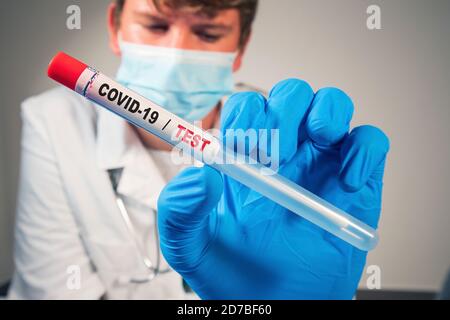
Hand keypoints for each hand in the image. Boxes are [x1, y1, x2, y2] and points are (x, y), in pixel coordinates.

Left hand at [157, 79, 389, 298]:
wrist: (278, 304)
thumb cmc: (236, 272)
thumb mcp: (191, 246)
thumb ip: (180, 211)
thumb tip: (200, 175)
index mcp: (244, 158)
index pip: (246, 107)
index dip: (245, 115)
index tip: (242, 147)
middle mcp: (284, 151)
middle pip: (290, 96)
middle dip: (285, 111)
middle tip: (276, 151)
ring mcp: (321, 163)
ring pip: (332, 105)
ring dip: (327, 112)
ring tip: (318, 138)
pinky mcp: (355, 182)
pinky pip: (369, 142)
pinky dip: (364, 150)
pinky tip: (348, 180)